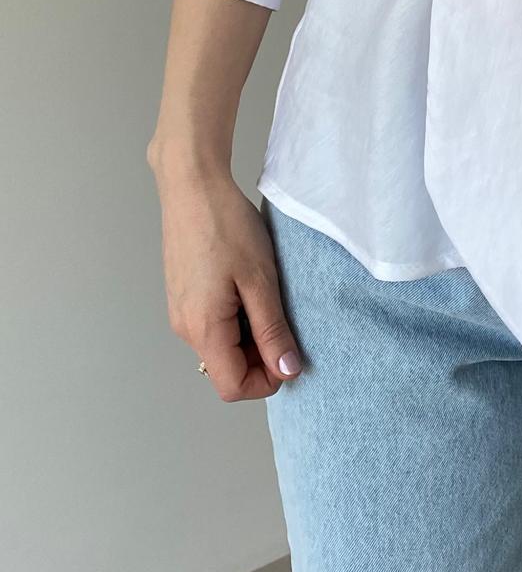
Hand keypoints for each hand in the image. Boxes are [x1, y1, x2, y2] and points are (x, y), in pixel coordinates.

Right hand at [149, 160, 302, 400]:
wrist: (192, 186)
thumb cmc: (227, 226)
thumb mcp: (260, 280)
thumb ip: (273, 330)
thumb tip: (287, 371)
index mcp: (203, 329)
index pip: (232, 386)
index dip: (266, 380)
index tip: (290, 352)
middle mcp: (184, 328)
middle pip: (226, 368)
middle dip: (260, 355)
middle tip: (283, 316)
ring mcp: (181, 311)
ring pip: (221, 345)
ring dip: (250, 334)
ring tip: (266, 294)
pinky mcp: (182, 294)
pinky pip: (212, 323)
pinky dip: (236, 317)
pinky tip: (249, 284)